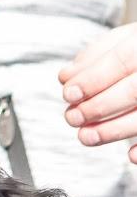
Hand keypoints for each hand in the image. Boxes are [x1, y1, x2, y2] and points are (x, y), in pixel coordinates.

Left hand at [59, 23, 136, 162]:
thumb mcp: (122, 41)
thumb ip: (94, 56)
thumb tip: (66, 78)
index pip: (122, 60)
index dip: (93, 79)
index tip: (68, 93)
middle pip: (134, 90)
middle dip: (98, 107)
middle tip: (72, 117)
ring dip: (115, 130)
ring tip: (86, 136)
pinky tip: (130, 156)